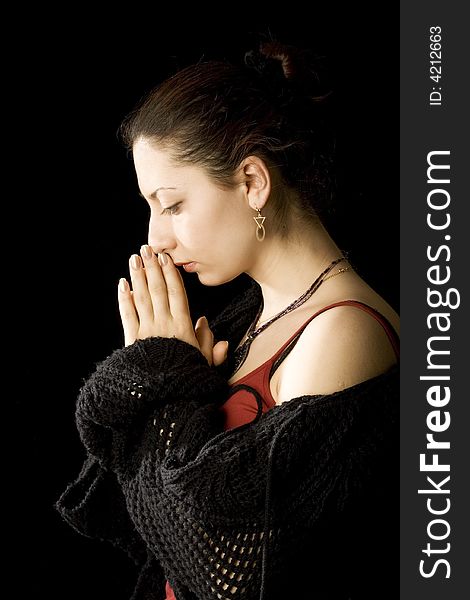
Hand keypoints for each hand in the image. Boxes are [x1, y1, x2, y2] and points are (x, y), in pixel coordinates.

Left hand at [118, 246, 227, 365]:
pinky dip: (124, 299)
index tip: (166, 258)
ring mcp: (146, 330)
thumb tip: (204, 322)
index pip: (177, 293)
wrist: (163, 397)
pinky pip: (127, 315)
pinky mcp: (132, 340)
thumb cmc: (186, 377)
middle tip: (147, 249)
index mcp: (183, 326)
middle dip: (152, 267)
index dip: (171, 273)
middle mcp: (163, 324)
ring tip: (135, 259)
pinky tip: (123, 285)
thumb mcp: (205, 361)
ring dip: (138, 277)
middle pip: (157, 289)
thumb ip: (208, 342)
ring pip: (141, 297)